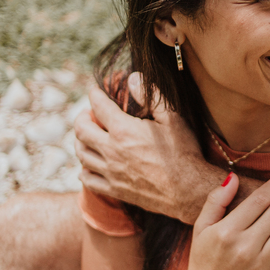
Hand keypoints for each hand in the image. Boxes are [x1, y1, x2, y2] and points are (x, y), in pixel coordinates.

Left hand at [74, 73, 219, 219]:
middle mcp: (112, 151)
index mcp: (124, 130)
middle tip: (87, 114)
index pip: (98, 106)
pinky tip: (89, 165)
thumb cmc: (184, 152)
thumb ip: (151, 96)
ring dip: (80, 141)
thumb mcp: (172, 118)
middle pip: (81, 130)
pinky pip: (88, 180)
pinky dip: (84, 170)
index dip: (94, 94)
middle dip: (81, 117)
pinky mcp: (115, 189)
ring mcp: (111, 172)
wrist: (189, 190)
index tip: (95, 91)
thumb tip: (133, 78)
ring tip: (86, 136)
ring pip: (82, 154)